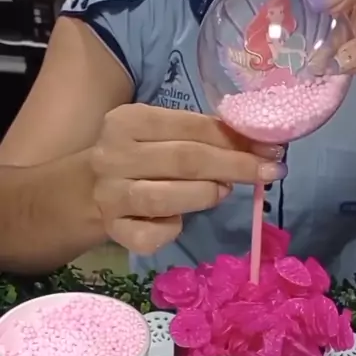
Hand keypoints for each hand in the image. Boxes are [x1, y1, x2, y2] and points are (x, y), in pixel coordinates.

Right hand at [90, 104, 285, 253]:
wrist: (84, 192)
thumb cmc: (136, 159)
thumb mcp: (159, 136)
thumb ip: (198, 136)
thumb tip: (255, 145)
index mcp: (129, 121)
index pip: (191, 126)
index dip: (235, 138)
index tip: (272, 148)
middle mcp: (115, 156)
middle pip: (186, 160)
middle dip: (235, 166)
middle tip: (270, 172)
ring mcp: (111, 196)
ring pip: (169, 197)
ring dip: (206, 195)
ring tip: (222, 192)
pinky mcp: (114, 230)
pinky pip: (154, 235)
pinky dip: (173, 230)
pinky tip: (176, 222)